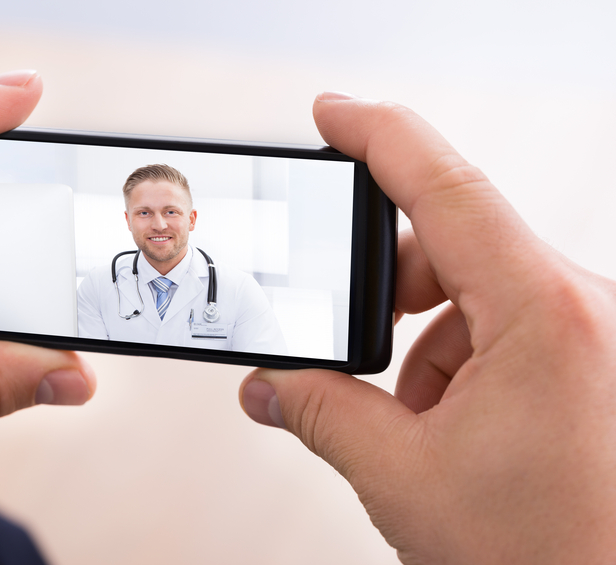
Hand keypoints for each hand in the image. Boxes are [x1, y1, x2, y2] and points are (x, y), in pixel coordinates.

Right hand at [240, 93, 615, 563]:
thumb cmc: (553, 557)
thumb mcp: (404, 479)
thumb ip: (321, 414)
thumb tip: (268, 385)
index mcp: (546, 316)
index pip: (447, 188)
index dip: (378, 137)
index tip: (331, 113)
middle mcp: (582, 310)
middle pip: (454, 246)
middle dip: (384, 291)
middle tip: (338, 338)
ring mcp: (590, 336)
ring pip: (476, 295)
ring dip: (422, 345)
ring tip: (409, 422)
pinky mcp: (588, 363)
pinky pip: (505, 330)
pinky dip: (457, 364)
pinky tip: (445, 428)